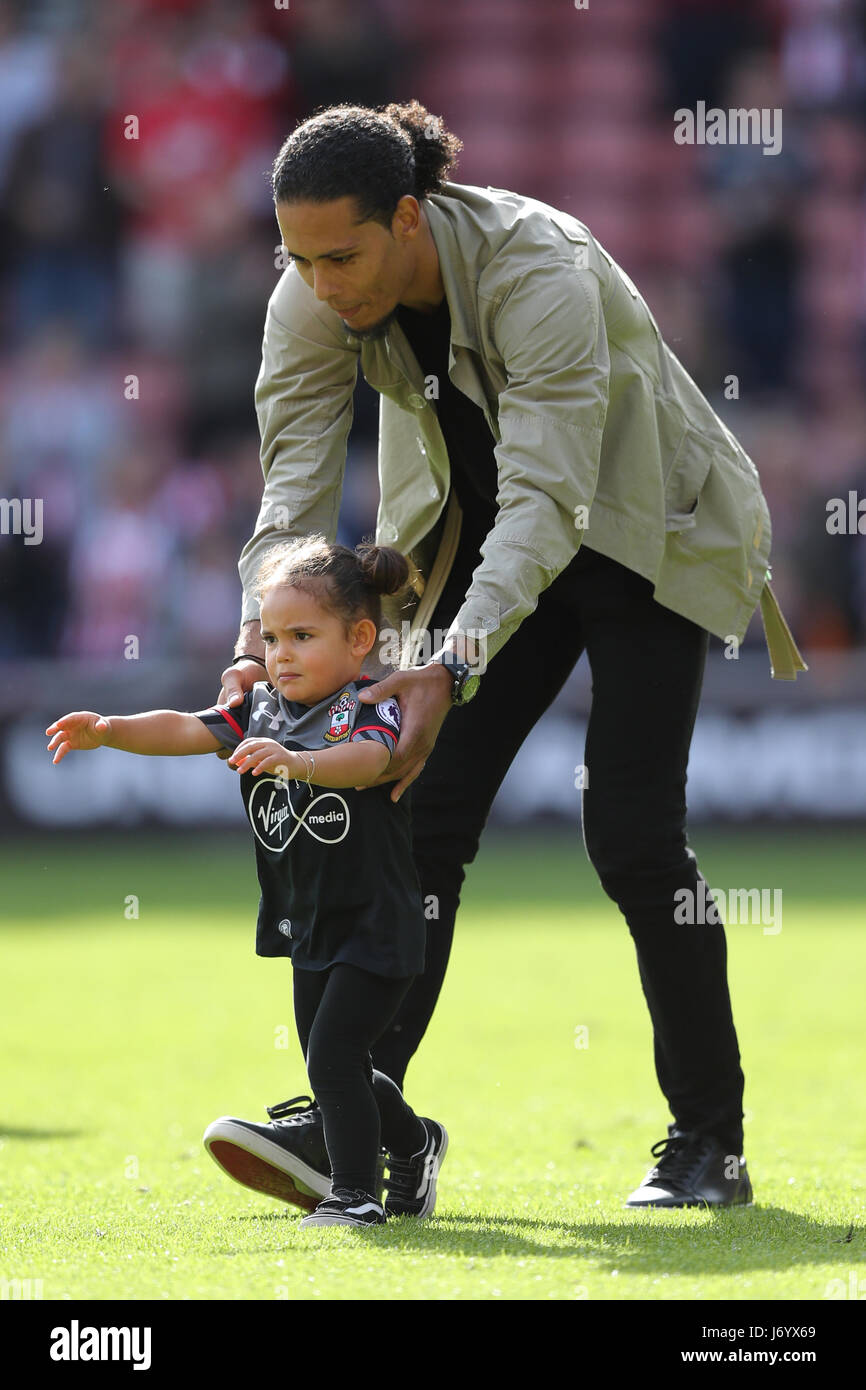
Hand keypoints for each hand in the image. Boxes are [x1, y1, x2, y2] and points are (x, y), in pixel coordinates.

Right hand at [45, 712, 110, 763]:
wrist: (101, 735)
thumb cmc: (102, 727)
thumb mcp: (103, 726)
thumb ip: (101, 726)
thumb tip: (101, 727)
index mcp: (80, 718)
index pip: (71, 718)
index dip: (65, 721)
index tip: (58, 724)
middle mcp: (72, 725)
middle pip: (61, 726)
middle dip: (54, 729)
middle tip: (48, 732)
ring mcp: (70, 734)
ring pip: (60, 738)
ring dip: (54, 742)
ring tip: (50, 748)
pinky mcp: (71, 743)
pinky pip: (63, 749)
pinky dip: (59, 754)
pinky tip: (55, 761)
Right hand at [216, 656, 263, 759]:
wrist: (258, 667)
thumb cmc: (242, 672)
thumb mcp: (233, 677)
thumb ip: (233, 689)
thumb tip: (235, 703)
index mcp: (225, 717)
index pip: (220, 740)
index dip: (224, 748)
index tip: (236, 749)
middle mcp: (236, 723)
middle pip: (235, 745)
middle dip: (243, 753)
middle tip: (254, 753)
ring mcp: (249, 722)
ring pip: (251, 743)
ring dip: (257, 746)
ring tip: (266, 746)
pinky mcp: (263, 720)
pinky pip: (265, 733)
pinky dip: (269, 736)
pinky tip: (277, 737)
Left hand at [228, 738, 295, 777]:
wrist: (296, 765)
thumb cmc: (277, 763)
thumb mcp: (262, 761)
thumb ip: (251, 761)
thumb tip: (237, 763)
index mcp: (264, 741)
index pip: (248, 741)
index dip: (239, 749)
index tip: (232, 758)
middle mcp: (268, 743)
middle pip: (251, 746)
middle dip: (240, 754)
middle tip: (232, 761)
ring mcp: (275, 749)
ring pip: (258, 754)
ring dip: (247, 763)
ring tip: (240, 771)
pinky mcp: (280, 757)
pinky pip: (267, 761)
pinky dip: (259, 767)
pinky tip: (254, 773)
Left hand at [356, 665, 453, 800]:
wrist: (444, 684)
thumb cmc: (421, 682)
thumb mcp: (400, 680)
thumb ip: (381, 690)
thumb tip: (362, 697)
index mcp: (415, 729)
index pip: (397, 756)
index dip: (381, 766)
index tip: (361, 770)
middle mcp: (422, 743)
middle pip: (399, 769)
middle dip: (378, 777)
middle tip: (355, 782)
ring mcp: (426, 747)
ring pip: (406, 772)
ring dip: (387, 781)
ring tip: (365, 786)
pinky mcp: (426, 747)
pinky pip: (415, 770)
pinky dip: (404, 783)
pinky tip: (394, 795)